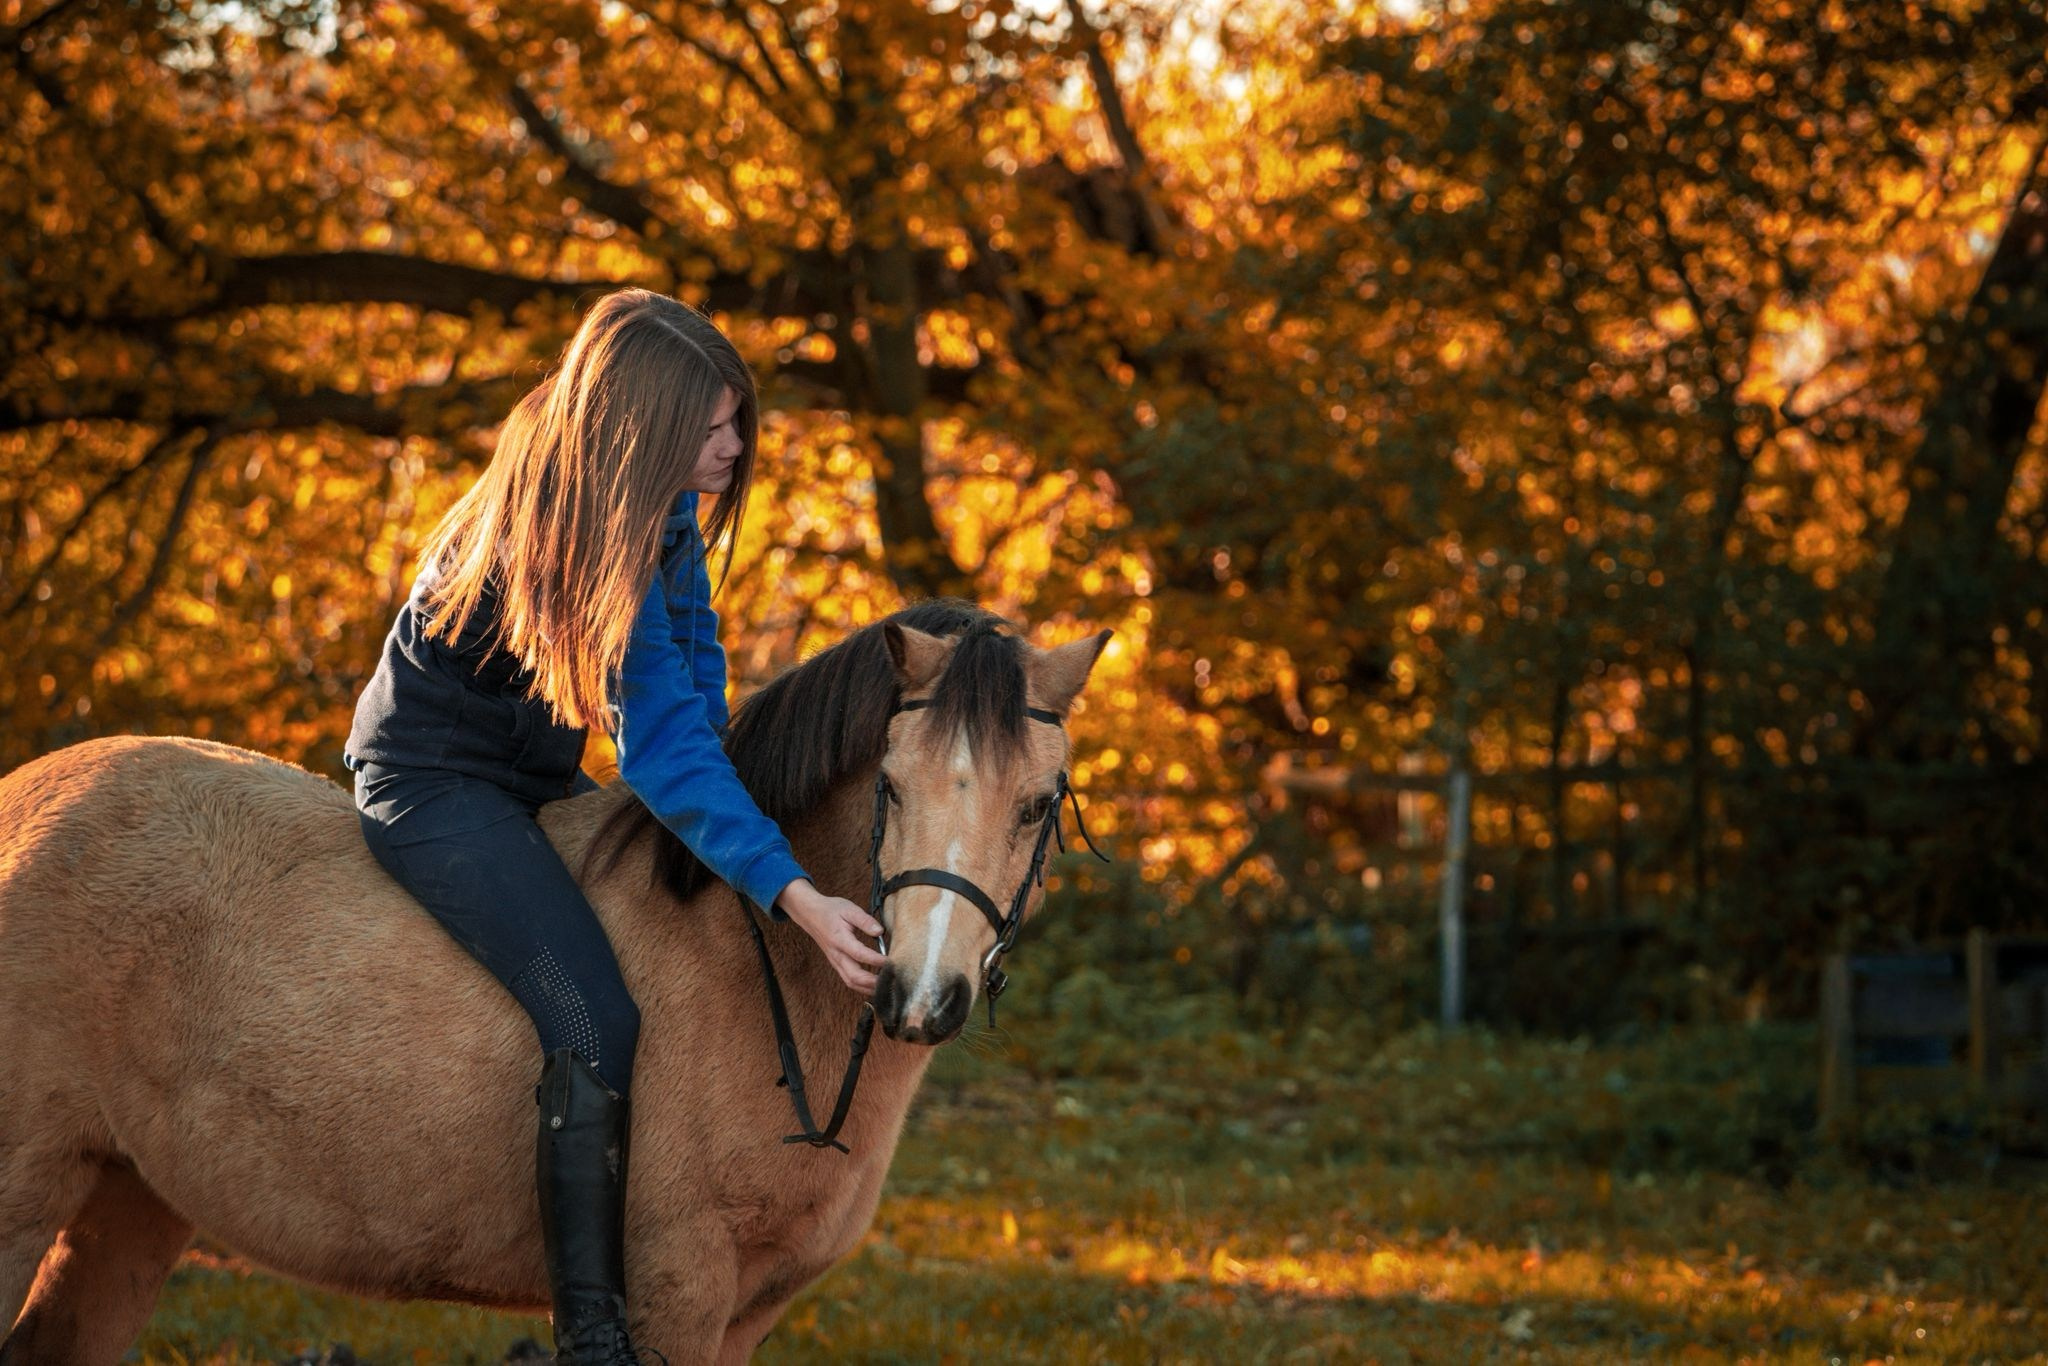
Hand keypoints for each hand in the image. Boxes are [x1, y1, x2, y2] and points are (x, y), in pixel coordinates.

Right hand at [774, 879, 885, 994]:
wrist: (810, 914)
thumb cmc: (830, 910)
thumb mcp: (849, 909)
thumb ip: (865, 921)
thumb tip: (880, 931)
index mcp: (840, 940)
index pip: (860, 954)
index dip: (876, 960)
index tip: (893, 962)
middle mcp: (836, 955)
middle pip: (854, 977)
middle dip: (874, 982)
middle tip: (892, 980)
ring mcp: (835, 962)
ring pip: (851, 982)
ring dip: (868, 988)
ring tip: (886, 986)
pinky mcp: (836, 964)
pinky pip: (849, 980)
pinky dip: (862, 986)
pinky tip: (874, 985)